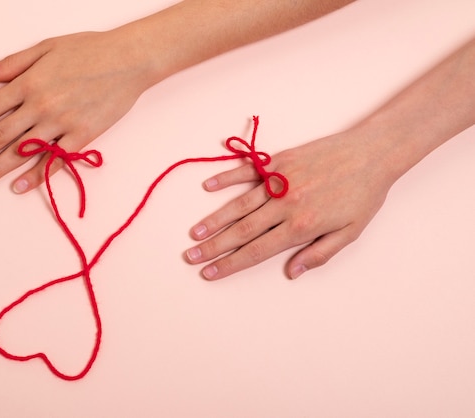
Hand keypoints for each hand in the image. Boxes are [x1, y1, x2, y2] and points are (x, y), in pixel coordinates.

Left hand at [0, 31, 151, 192]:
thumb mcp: (46, 47)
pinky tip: (17, 187)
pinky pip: (55, 159)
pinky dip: (36, 174)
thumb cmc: (89, 50)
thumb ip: (11, 63)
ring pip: (21, 151)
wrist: (129, 60)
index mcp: (28, 82)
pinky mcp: (83, 136)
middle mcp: (40, 105)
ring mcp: (62, 122)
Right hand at [185, 128, 393, 279]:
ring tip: (195, 234)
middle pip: (242, 231)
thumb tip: (293, 272)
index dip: (231, 264)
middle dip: (214, 247)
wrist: (373, 152)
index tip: (210, 273)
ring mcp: (279, 180)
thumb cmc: (364, 195)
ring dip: (214, 220)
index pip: (257, 251)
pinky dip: (226, 179)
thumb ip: (319, 254)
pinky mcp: (279, 161)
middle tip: (191, 257)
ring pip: (239, 205)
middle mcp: (285, 205)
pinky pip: (247, 171)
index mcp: (301, 226)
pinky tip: (208, 188)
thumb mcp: (350, 232)